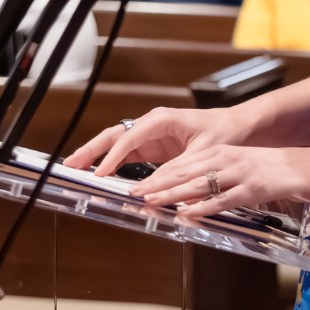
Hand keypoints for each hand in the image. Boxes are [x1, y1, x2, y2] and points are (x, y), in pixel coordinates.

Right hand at [64, 105, 235, 176]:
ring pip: (117, 146)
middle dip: (92, 150)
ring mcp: (151, 136)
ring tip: (77, 169)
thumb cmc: (224, 133)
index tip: (99, 173)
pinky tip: (100, 175)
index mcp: (162, 120)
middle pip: (115, 136)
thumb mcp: (202, 154)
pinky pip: (128, 156)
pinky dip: (113, 164)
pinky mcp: (154, 148)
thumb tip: (154, 189)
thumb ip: (177, 170)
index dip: (112, 157)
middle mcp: (152, 125)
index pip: (129, 138)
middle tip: (71, 164)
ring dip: (97, 157)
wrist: (238, 128)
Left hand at [136, 142, 309, 214]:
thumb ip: (222, 177)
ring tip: (151, 202)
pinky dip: (203, 207)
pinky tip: (187, 214)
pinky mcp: (253, 188)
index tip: (140, 184)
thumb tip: (196, 195)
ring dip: (172, 195)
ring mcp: (240, 173)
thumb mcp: (246, 166)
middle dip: (157, 183)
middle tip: (135, 194)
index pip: (185, 163)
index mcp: (224, 152)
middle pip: (186, 171)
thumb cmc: (279, 169)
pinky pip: (223, 199)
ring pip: (199, 184)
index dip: (160, 174)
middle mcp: (228, 159)